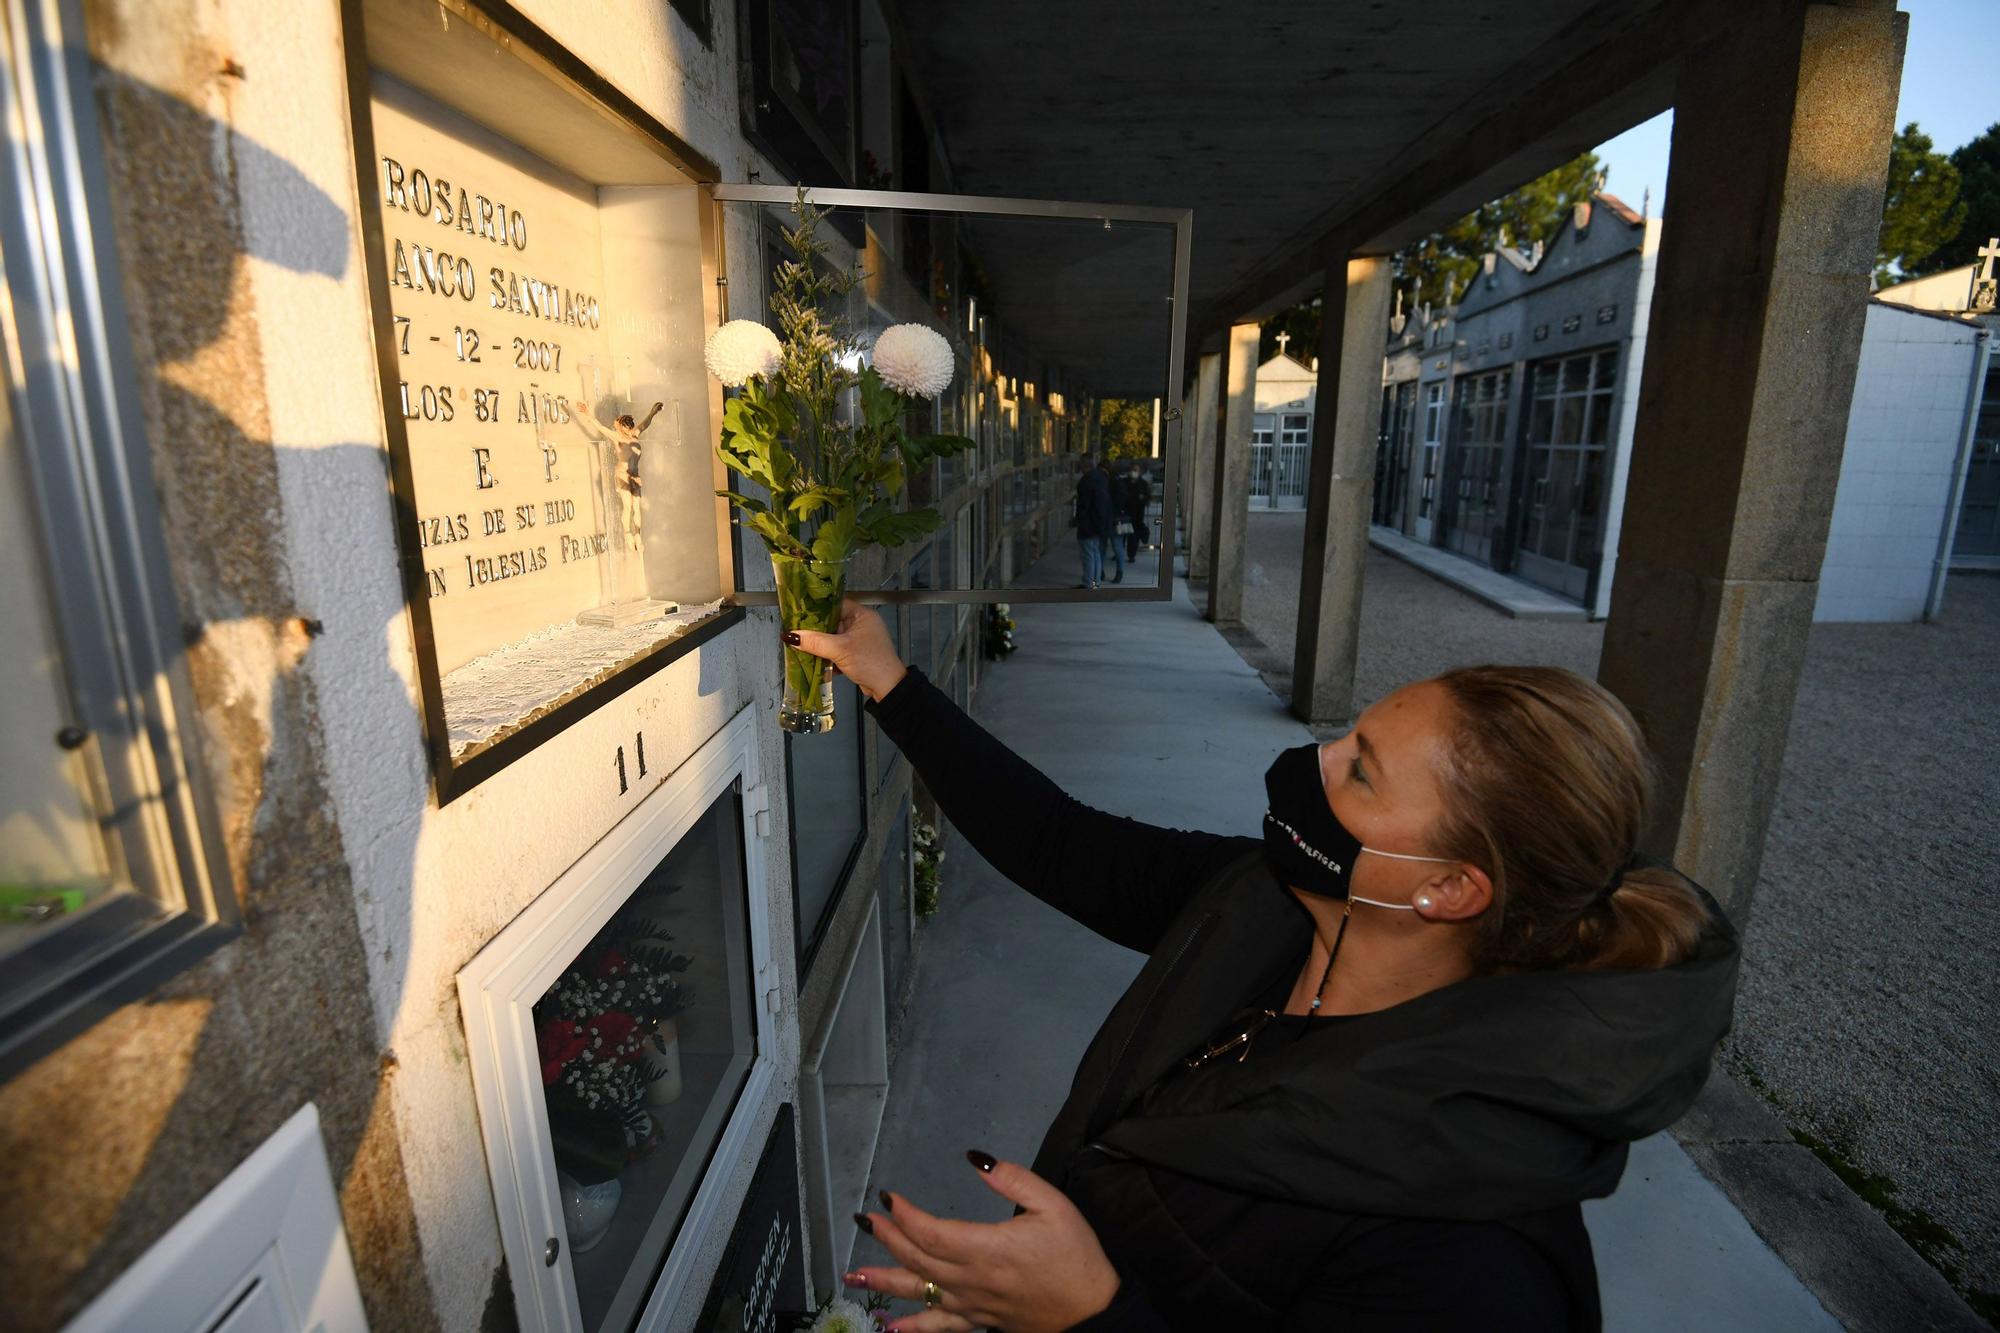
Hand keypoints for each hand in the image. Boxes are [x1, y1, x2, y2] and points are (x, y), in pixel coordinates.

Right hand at [786, 599, 907, 702]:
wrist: (887, 688)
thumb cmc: (871, 662)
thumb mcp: (840, 649)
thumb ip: (815, 642)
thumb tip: (791, 636)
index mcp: (862, 615)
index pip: (835, 604)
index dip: (817, 608)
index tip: (799, 612)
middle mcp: (861, 624)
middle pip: (831, 622)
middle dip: (815, 629)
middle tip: (797, 631)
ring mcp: (858, 640)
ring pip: (832, 637)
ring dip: (820, 644)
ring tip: (802, 645)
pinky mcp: (855, 654)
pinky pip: (836, 650)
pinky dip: (826, 654)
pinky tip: (814, 658)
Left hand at [845, 1152, 1118, 1332]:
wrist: (1093, 1311)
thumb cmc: (1074, 1255)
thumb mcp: (1052, 1204)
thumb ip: (1011, 1179)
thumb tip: (974, 1158)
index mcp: (986, 1248)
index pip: (930, 1231)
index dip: (904, 1215)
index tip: (887, 1197)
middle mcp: (971, 1280)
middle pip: (917, 1259)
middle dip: (887, 1238)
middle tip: (863, 1221)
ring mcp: (972, 1306)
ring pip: (919, 1294)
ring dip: (884, 1282)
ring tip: (852, 1277)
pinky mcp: (979, 1322)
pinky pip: (940, 1328)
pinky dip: (913, 1328)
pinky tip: (890, 1329)